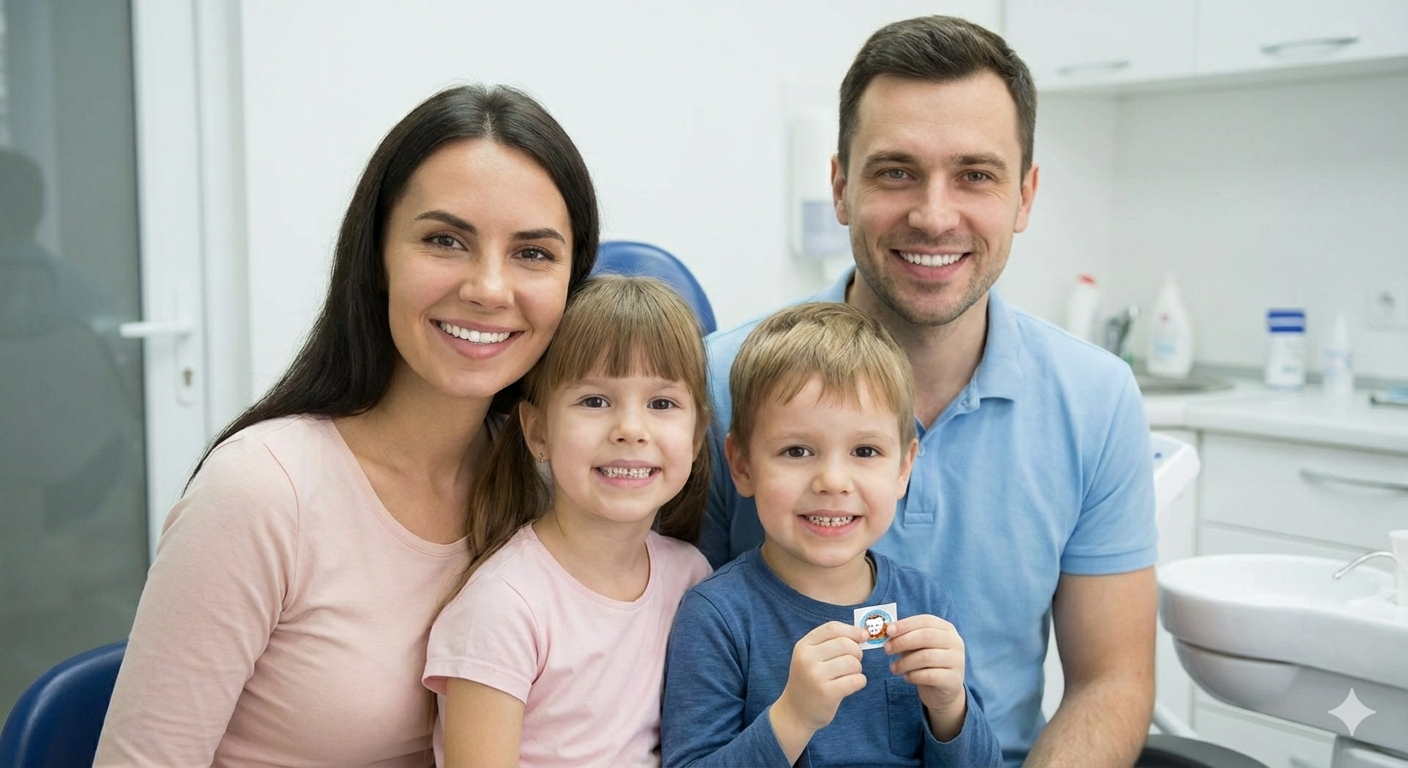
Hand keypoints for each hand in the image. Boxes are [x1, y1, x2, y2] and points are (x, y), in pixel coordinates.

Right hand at [769, 621, 866, 759]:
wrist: (795, 712)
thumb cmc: (809, 681)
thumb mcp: (811, 657)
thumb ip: (832, 642)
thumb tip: (863, 633)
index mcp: (803, 646)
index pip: (832, 627)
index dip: (852, 630)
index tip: (863, 636)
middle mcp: (807, 658)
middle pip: (846, 644)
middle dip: (856, 653)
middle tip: (852, 663)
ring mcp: (816, 676)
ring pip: (853, 662)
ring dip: (857, 670)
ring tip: (848, 676)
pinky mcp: (827, 693)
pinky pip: (856, 680)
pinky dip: (860, 682)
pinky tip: (851, 685)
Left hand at [885, 614, 966, 740]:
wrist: (942, 691)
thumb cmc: (927, 664)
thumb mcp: (917, 648)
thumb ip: (906, 638)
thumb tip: (888, 634)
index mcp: (947, 629)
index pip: (926, 621)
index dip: (906, 624)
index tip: (888, 631)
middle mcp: (955, 642)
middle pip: (927, 636)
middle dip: (903, 642)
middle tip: (887, 649)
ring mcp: (957, 661)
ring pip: (927, 657)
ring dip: (905, 662)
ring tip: (893, 668)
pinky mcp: (953, 680)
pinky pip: (929, 676)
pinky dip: (913, 676)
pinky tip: (907, 677)